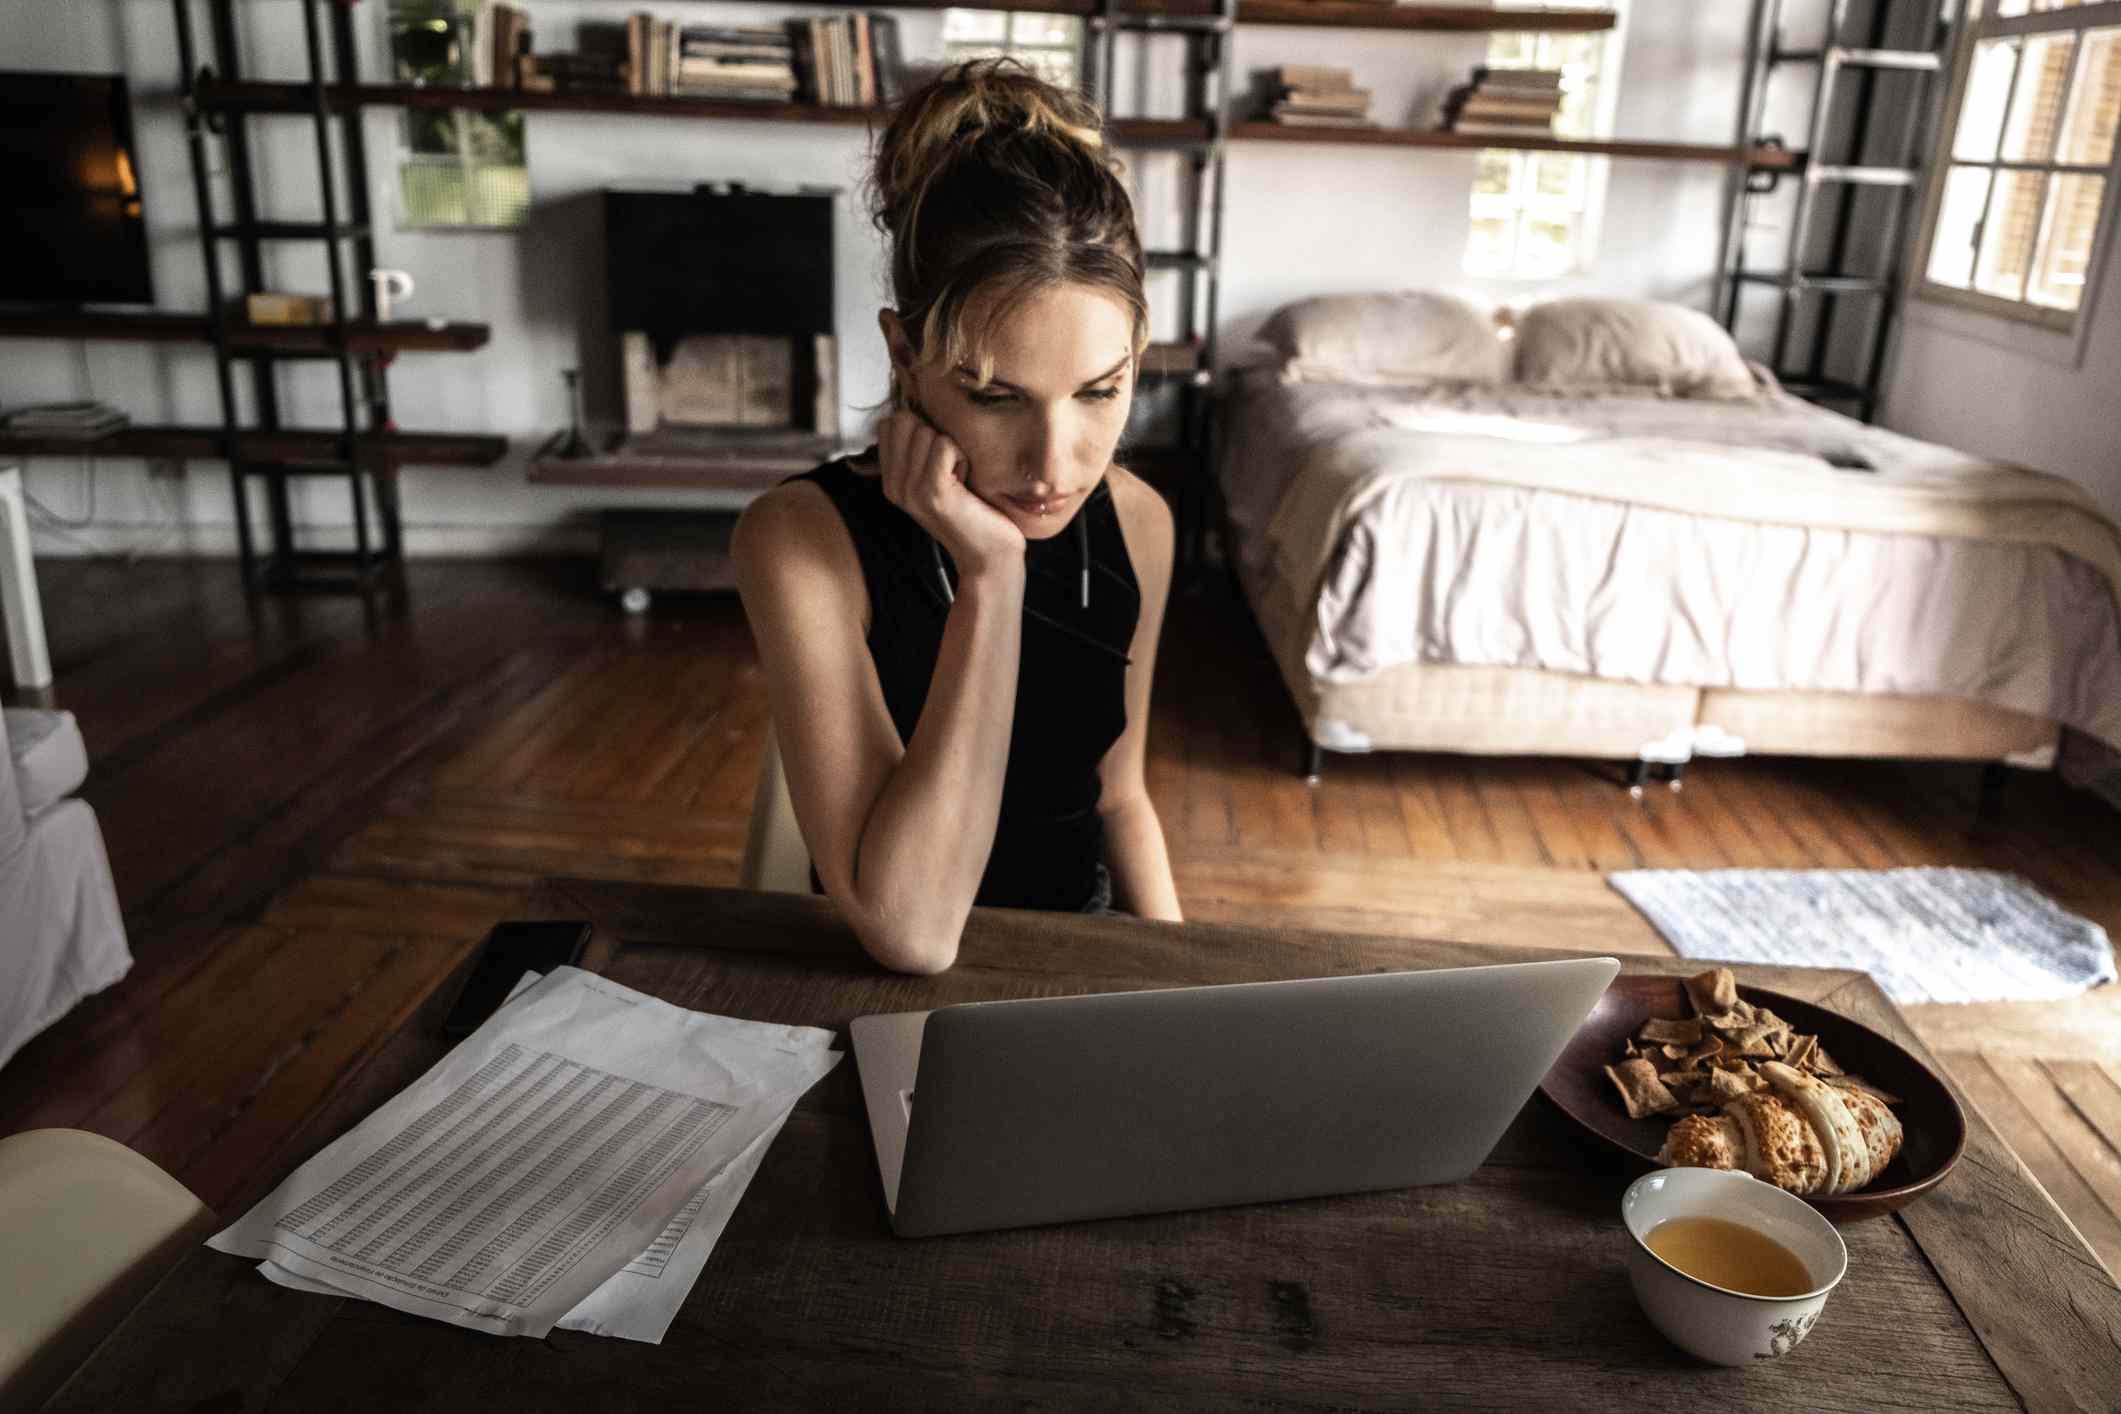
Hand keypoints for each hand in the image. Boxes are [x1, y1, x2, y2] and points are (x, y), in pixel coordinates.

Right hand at [873, 402, 1024, 581]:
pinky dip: (962, 457)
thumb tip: (918, 406)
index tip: (940, 459)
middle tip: (952, 469)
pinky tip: (966, 482)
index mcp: (891, 480)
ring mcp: (910, 490)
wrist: (989, 553)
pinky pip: (945, 445)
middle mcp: (894, 485)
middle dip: (937, 435)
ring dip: (954, 448)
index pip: (890, 423)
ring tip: (961, 479)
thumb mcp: (939, 476)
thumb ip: (921, 449)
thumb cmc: (973, 509)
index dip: (921, 428)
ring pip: (926, 431)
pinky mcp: (932, 492)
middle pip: (906, 421)